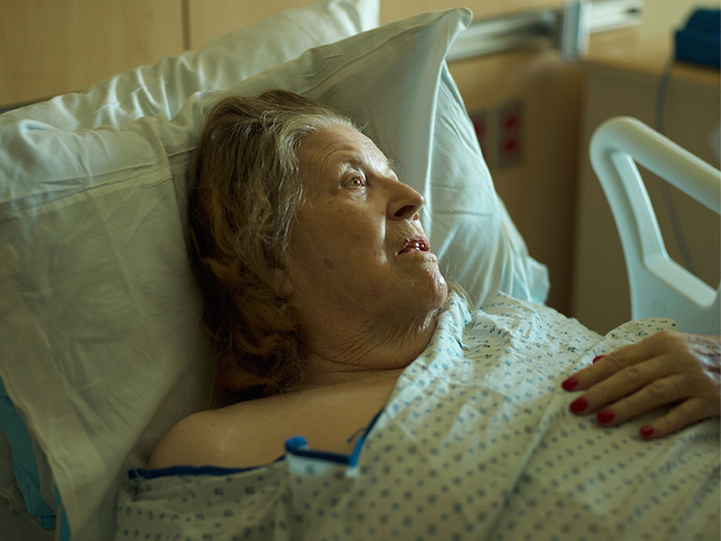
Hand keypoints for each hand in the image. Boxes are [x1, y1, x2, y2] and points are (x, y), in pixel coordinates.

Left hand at [561, 330, 719, 438]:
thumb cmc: (699, 357)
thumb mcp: (667, 349)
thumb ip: (634, 357)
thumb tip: (596, 364)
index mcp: (659, 344)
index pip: (618, 360)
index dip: (591, 374)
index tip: (568, 386)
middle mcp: (674, 358)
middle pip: (630, 375)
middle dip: (600, 391)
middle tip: (576, 406)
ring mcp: (693, 379)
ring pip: (653, 392)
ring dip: (626, 406)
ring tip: (602, 419)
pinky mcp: (710, 399)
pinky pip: (684, 413)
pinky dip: (664, 423)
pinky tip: (644, 433)